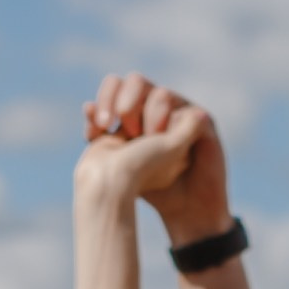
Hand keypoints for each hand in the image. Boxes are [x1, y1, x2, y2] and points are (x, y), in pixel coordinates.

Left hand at [78, 71, 233, 249]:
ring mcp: (181, 110)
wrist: (183, 207)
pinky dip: (174, 126)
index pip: (116, 86)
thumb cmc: (151, 185)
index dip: (105, 100)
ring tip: (146, 140)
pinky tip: (164, 142)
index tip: (97, 128)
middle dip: (124, 103)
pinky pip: (187, 112)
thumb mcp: (120, 163)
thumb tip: (87, 106)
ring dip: (148, 117)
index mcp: (135, 109)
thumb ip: (103, 138)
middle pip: (136, 81)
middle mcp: (158, 104)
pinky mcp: (202, 122)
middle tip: (117, 127)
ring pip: (160, 94)